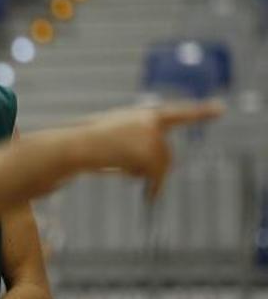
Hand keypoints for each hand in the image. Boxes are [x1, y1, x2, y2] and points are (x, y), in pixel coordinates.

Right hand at [77, 101, 223, 199]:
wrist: (77, 145)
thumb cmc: (89, 141)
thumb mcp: (115, 134)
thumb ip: (138, 139)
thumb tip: (153, 168)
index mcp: (146, 115)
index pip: (178, 114)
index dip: (201, 112)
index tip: (221, 109)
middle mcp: (153, 122)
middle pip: (166, 154)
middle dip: (155, 171)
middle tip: (141, 183)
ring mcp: (152, 136)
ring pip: (162, 166)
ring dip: (148, 177)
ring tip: (123, 173)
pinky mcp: (150, 151)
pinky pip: (156, 176)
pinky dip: (151, 187)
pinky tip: (140, 190)